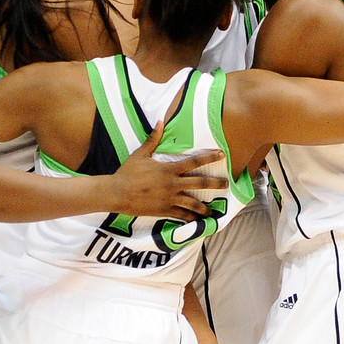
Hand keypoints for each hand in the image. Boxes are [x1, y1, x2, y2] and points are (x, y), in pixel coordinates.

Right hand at [111, 123, 227, 221]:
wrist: (117, 193)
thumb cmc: (128, 172)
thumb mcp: (140, 154)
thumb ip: (153, 139)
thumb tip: (160, 122)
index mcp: (169, 169)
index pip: (194, 161)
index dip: (209, 156)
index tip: (222, 154)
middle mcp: (173, 184)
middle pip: (200, 183)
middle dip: (215, 183)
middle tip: (226, 184)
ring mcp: (170, 199)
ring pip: (194, 203)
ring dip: (205, 207)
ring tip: (213, 211)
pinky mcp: (164, 211)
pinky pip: (181, 215)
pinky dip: (190, 218)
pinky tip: (197, 220)